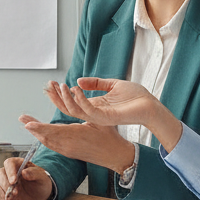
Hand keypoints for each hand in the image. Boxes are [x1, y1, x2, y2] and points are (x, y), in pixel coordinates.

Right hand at [0, 156, 53, 199]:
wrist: (39, 194)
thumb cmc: (40, 182)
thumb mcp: (42, 177)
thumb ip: (34, 173)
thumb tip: (24, 172)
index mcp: (18, 163)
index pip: (9, 163)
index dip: (10, 172)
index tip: (13, 182)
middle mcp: (9, 170)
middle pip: (0, 174)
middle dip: (6, 185)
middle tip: (16, 193)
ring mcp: (4, 180)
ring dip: (4, 193)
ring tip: (16, 199)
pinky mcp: (2, 189)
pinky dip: (4, 199)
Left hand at [19, 113, 135, 173]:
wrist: (117, 156)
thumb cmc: (110, 137)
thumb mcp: (98, 120)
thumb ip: (83, 111)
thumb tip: (72, 98)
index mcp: (75, 137)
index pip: (52, 132)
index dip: (38, 127)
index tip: (27, 123)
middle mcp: (69, 146)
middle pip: (46, 137)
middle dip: (33, 127)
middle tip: (23, 118)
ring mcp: (68, 151)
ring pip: (48, 142)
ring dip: (37, 132)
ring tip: (28, 123)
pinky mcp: (70, 153)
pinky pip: (53, 145)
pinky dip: (44, 138)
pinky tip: (40, 134)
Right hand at [46, 78, 184, 151]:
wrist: (151, 105)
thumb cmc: (136, 96)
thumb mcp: (113, 85)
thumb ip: (96, 83)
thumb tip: (78, 81)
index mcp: (95, 106)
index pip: (73, 102)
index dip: (61, 94)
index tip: (51, 83)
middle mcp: (94, 112)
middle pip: (69, 108)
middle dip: (57, 98)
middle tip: (48, 86)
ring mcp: (99, 117)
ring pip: (75, 111)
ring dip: (66, 99)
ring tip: (60, 86)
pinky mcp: (106, 118)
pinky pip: (89, 111)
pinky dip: (80, 100)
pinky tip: (75, 89)